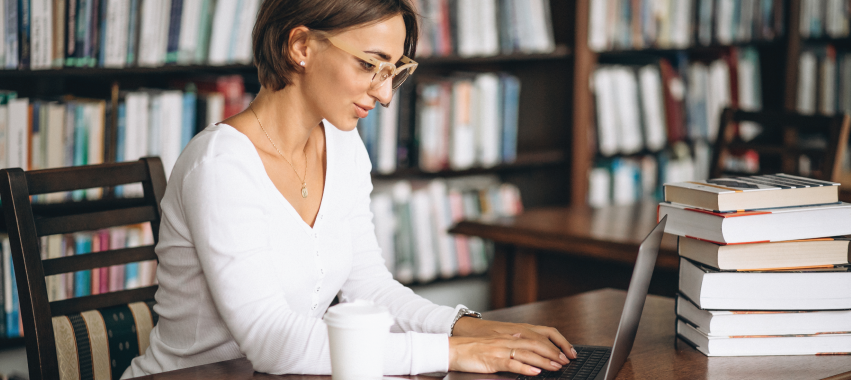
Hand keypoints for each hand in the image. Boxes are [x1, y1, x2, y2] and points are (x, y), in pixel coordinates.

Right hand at [448, 334, 568, 375]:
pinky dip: (525, 368)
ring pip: (527, 354)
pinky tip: (535, 372)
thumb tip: (522, 344)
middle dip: (552, 353)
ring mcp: (500, 350)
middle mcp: (507, 342)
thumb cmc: (471, 349)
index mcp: (508, 338)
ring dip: (543, 361)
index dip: (551, 345)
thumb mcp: (494, 344)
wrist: (453, 349)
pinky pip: (512, 364)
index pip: (535, 339)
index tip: (564, 353)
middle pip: (535, 345)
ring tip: (556, 366)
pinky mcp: (493, 360)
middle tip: (565, 360)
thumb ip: (508, 343)